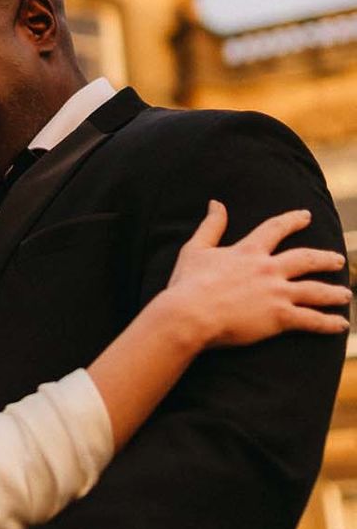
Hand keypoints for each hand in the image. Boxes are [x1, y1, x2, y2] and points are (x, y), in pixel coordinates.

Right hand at [166, 201, 350, 347]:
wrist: (190, 313)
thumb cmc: (188, 283)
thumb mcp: (196, 249)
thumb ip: (211, 226)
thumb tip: (216, 203)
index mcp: (248, 251)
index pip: (275, 229)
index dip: (292, 221)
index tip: (306, 216)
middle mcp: (268, 268)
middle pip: (306, 259)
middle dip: (325, 258)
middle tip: (338, 260)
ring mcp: (277, 292)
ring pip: (316, 290)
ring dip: (333, 293)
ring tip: (345, 295)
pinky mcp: (280, 317)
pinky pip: (312, 320)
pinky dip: (329, 323)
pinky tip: (341, 325)